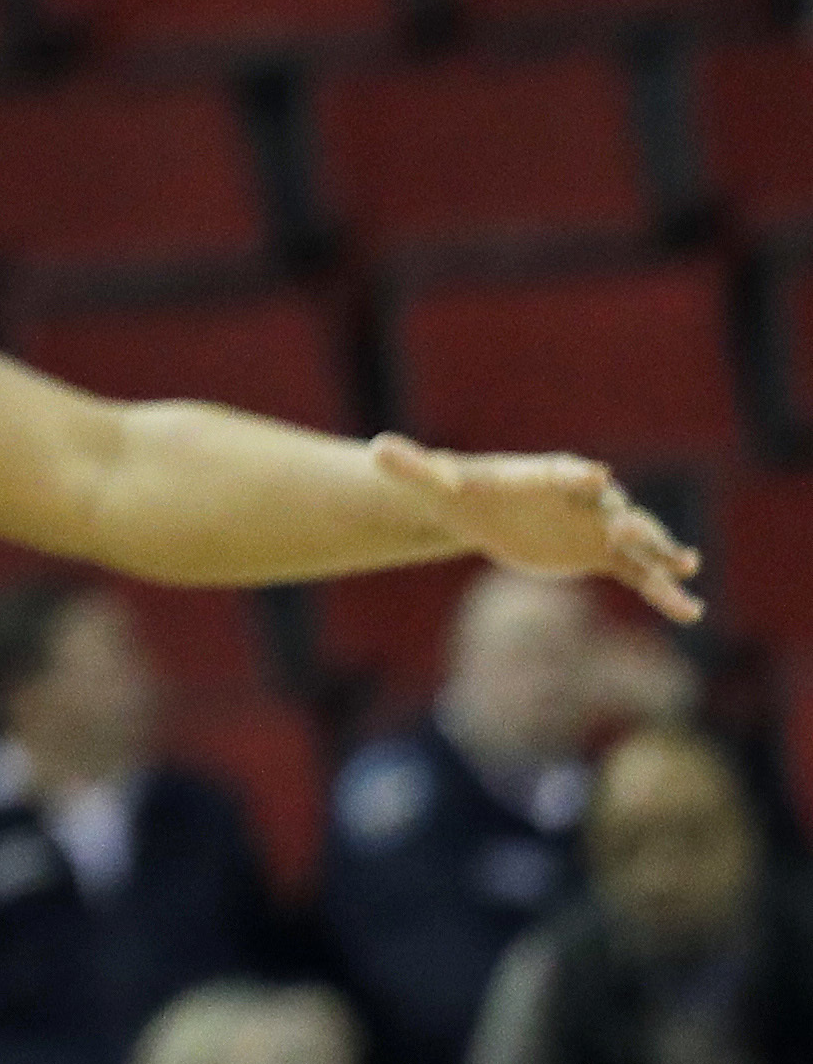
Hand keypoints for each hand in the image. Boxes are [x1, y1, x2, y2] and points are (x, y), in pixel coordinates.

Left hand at [372, 436, 705, 621]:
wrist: (482, 513)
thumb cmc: (460, 491)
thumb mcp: (436, 483)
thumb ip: (413, 467)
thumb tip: (374, 449)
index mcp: (542, 476)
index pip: (560, 472)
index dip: (575, 474)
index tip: (593, 473)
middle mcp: (580, 500)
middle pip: (609, 506)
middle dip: (626, 517)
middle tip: (639, 531)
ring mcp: (597, 528)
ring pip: (636, 542)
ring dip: (659, 552)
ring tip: (685, 569)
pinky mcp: (604, 557)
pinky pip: (640, 575)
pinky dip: (663, 591)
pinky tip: (690, 613)